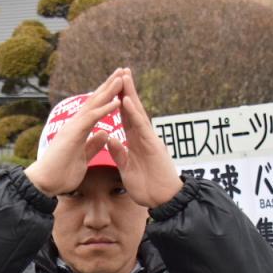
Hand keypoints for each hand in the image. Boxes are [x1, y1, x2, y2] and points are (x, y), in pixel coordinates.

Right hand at [24, 69, 124, 196]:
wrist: (45, 183)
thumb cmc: (61, 173)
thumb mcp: (83, 157)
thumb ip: (93, 144)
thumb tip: (104, 133)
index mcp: (79, 130)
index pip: (96, 109)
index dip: (108, 96)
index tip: (121, 86)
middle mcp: (75, 124)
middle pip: (95, 101)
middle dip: (109, 86)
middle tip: (122, 71)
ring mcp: (73, 127)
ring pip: (93, 104)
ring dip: (108, 91)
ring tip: (121, 77)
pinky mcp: (73, 134)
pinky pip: (91, 118)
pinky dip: (104, 109)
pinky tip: (116, 101)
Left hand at [106, 69, 182, 207]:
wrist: (163, 200)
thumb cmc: (147, 187)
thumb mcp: (126, 169)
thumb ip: (119, 153)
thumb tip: (110, 138)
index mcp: (135, 142)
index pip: (125, 117)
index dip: (117, 101)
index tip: (111, 87)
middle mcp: (142, 137)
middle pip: (132, 109)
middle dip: (126, 90)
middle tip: (120, 71)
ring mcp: (148, 140)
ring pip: (138, 113)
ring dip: (130, 94)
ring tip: (124, 76)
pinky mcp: (153, 146)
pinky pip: (141, 127)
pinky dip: (134, 113)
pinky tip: (127, 101)